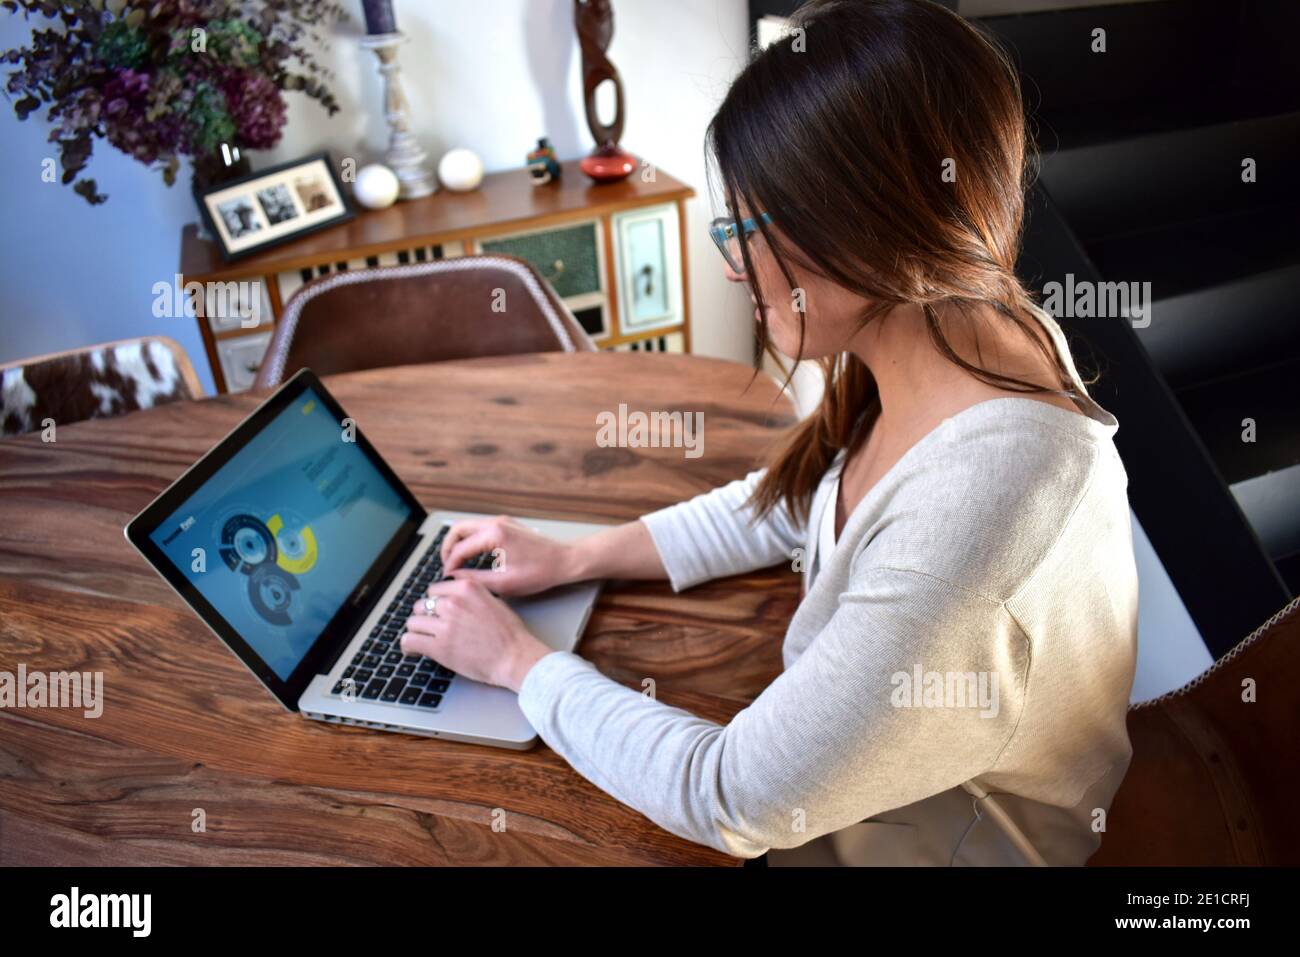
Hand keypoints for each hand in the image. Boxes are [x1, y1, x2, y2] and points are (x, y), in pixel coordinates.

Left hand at [401, 577, 551, 692]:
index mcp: (467, 588)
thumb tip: (451, 597)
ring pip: (413, 622)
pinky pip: (409, 640)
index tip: (437, 613)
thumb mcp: (493, 600)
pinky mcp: (439, 646)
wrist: (515, 657)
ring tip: (423, 639)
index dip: (436, 603)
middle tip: (433, 628)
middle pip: (422, 605)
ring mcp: (445, 625)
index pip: (435, 590)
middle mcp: (453, 602)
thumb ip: (470, 595)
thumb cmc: (509, 633)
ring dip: (418, 631)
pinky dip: (408, 646)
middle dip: (426, 617)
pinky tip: (413, 650)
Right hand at [438, 515, 578, 596]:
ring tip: (457, 562)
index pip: (459, 547)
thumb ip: (475, 579)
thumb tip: (455, 578)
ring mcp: (502, 521)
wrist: (565, 560)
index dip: (449, 564)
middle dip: (447, 547)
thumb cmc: (540, 572)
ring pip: (468, 526)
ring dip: (459, 542)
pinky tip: (472, 555)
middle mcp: (496, 523)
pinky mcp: (508, 524)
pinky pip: (480, 528)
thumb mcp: (504, 583)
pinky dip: (471, 539)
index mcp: (494, 535)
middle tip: (446, 565)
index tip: (447, 577)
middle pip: (458, 528)